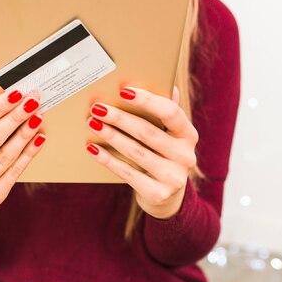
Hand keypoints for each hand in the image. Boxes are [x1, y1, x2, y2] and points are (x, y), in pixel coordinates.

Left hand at [85, 86, 198, 219]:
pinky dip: (108, 159)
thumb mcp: (168, 134)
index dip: (147, 100)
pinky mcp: (158, 194)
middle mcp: (186, 156)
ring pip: (135, 151)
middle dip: (119, 118)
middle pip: (147, 132)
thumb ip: (165, 111)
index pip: (170, 112)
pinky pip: (127, 173)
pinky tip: (93, 149)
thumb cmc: (161, 155)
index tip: (123, 90)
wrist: (166, 197)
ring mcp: (173, 177)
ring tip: (92, 123)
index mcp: (188, 134)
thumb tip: (168, 84)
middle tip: (97, 108)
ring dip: (111, 136)